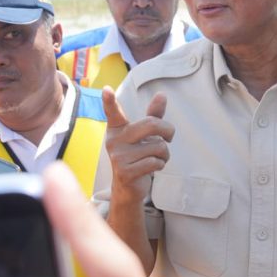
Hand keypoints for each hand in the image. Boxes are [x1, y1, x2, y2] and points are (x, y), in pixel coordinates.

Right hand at [102, 87, 173, 205]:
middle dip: (168, 130)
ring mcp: (118, 156)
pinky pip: (155, 162)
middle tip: (169, 137)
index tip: (106, 90)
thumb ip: (153, 115)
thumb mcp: (145, 135)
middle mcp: (114, 140)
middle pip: (151, 125)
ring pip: (158, 146)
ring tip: (155, 158)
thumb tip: (162, 94)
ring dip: (164, 154)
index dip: (109, 101)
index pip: (113, 113)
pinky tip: (152, 168)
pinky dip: (160, 165)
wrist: (128, 186)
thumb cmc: (138, 155)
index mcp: (117, 128)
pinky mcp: (125, 171)